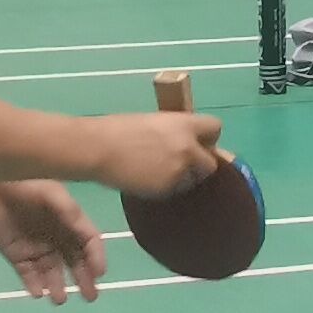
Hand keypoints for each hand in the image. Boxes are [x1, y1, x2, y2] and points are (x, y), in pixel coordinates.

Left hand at [0, 179, 106, 303]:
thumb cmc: (22, 183)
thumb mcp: (50, 192)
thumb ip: (68, 211)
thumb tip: (86, 232)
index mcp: (69, 221)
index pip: (89, 242)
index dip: (96, 257)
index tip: (99, 273)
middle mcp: (57, 237)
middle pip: (75, 262)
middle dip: (83, 279)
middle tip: (89, 297)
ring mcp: (36, 248)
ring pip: (52, 272)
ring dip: (58, 286)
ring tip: (59, 299)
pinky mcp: (16, 255)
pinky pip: (28, 274)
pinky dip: (33, 285)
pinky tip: (38, 293)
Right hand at [98, 108, 224, 198]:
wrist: (96, 148)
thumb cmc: (118, 129)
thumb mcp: (154, 122)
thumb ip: (176, 132)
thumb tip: (189, 143)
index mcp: (185, 125)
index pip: (215, 129)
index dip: (207, 138)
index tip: (199, 143)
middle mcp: (188, 148)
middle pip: (211, 163)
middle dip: (200, 164)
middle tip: (182, 164)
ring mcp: (179, 171)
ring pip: (194, 180)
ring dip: (184, 178)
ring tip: (161, 173)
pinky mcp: (166, 189)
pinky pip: (175, 191)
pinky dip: (167, 188)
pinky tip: (149, 181)